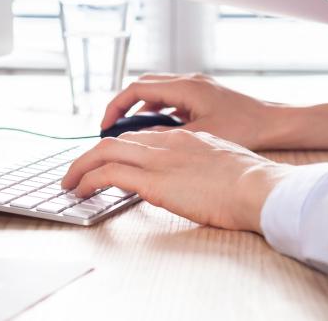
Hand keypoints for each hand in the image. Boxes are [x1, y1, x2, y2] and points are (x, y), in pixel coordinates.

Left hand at [62, 130, 290, 231]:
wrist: (258, 187)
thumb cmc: (250, 183)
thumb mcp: (222, 164)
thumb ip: (201, 165)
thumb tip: (193, 179)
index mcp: (184, 138)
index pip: (140, 137)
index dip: (119, 148)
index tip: (106, 160)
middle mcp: (166, 142)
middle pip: (117, 141)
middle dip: (91, 155)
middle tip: (77, 171)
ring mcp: (158, 159)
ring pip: (104, 152)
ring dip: (81, 167)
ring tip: (69, 183)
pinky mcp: (152, 180)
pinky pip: (108, 174)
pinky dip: (88, 180)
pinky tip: (80, 191)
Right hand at [101, 74, 272, 149]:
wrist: (276, 123)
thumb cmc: (246, 127)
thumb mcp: (200, 136)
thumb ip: (167, 136)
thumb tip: (140, 141)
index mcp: (185, 87)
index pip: (137, 89)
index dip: (116, 106)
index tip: (105, 126)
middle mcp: (189, 81)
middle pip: (144, 87)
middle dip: (124, 106)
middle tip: (111, 128)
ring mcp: (197, 87)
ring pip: (158, 92)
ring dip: (142, 109)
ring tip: (131, 133)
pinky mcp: (204, 96)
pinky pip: (172, 99)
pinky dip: (159, 112)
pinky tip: (159, 132)